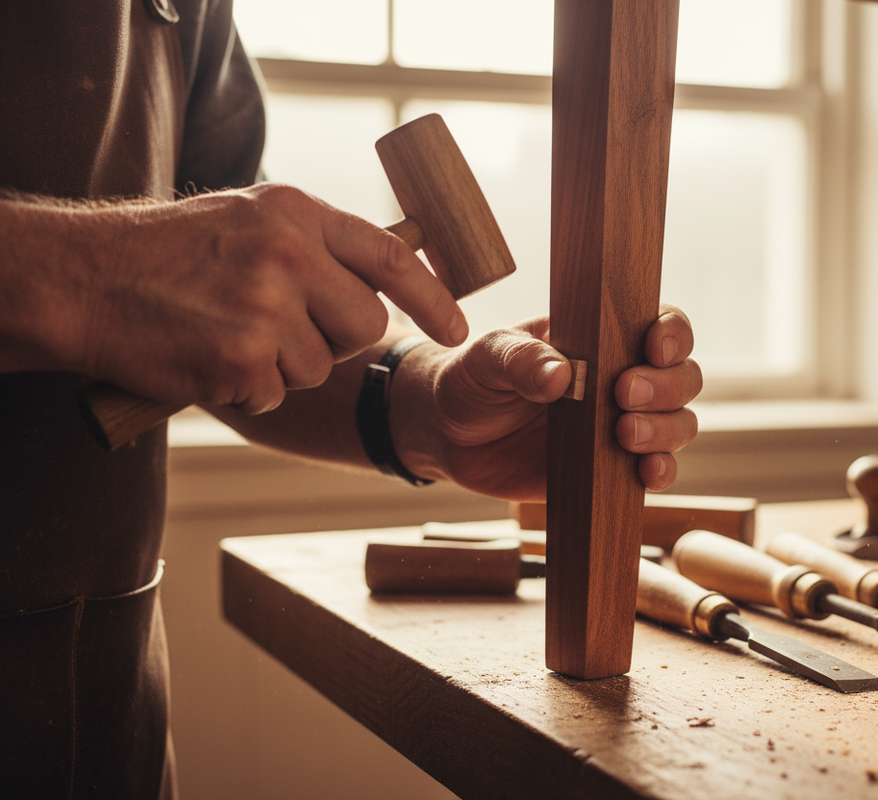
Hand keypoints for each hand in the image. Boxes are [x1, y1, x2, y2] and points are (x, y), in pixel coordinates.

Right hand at [0, 185, 465, 412]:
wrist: (84, 278)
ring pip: (321, 367)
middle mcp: (289, 254)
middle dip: (338, 341)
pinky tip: (208, 356)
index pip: (393, 256)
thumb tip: (389, 280)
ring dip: (282, 366)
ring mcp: (265, 306)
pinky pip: (276, 393)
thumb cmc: (170, 252)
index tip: (457, 327)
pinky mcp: (240, 357)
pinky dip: (246, 388)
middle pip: (366, 325)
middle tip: (285, 330)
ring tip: (228, 332)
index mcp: (297, 213)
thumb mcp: (252, 219)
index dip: (434, 297)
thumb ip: (318, 244)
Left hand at [393, 305, 700, 500]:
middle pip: (682, 378)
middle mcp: (623, 379)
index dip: (672, 334)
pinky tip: (645, 474)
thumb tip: (561, 374)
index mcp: (603, 338)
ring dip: (665, 430)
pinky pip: (655, 471)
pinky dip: (661, 473)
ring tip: (623, 434)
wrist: (447, 436)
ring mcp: (621, 425)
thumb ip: (521, 359)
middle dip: (666, 387)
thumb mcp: (487, 357)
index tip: (653, 348)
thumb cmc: (472, 379)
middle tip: (623, 394)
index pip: (661, 325)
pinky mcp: (611, 470)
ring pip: (678, 425)